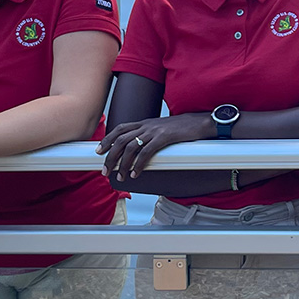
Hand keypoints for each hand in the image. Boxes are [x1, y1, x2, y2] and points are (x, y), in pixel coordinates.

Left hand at [96, 113, 212, 181]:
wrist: (200, 122)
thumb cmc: (180, 129)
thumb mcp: (159, 129)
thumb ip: (147, 136)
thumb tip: (136, 151)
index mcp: (143, 123)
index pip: (119, 129)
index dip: (107, 139)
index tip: (98, 151)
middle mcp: (146, 125)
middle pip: (120, 140)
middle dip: (110, 156)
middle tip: (105, 170)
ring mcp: (154, 131)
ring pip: (131, 147)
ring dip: (122, 164)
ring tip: (120, 176)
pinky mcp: (164, 138)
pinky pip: (146, 152)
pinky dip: (138, 164)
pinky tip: (135, 174)